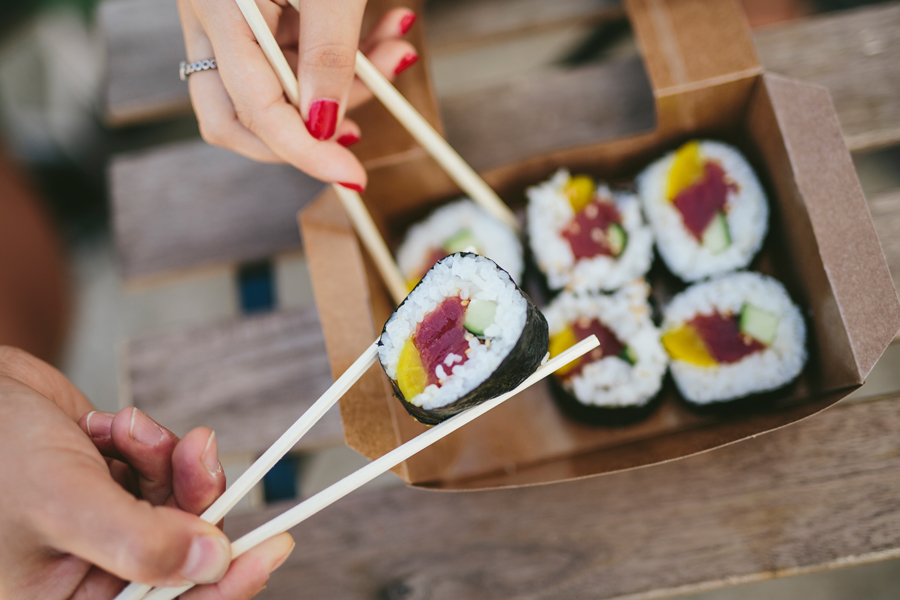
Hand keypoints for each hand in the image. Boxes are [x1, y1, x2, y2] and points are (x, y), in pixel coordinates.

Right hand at [0, 346, 293, 598]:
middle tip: (203, 454)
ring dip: (168, 461)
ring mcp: (102, 527)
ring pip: (177, 504)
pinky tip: (110, 426)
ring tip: (134, 431)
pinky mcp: (111, 486)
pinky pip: (160, 470)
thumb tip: (214, 563)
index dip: (223, 586)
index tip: (272, 550)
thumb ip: (139, 541)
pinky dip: (148, 442)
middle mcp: (85, 573)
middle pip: (181, 552)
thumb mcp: (63, 502)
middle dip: (196, 499)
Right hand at [178, 0, 419, 190]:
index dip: (305, 152)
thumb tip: (324, 126)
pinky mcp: (252, 9)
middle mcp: (211, 19)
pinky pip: (289, 56)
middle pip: (237, 117)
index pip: (254, 111)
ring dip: (338, 87)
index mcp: (220, 7)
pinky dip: (339, 56)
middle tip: (364, 121)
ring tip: (396, 51)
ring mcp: (226, 16)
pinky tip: (386, 34)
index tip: (352, 175)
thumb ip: (329, 50)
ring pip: (269, 89)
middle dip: (305, 133)